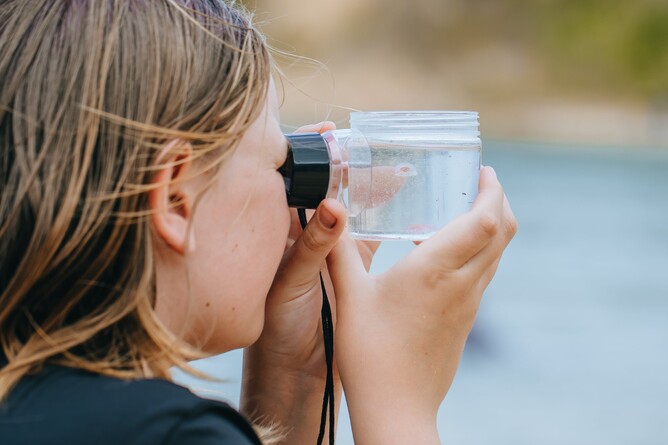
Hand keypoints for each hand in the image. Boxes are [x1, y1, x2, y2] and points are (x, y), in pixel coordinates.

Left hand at [240, 122, 378, 441]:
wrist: (295, 373)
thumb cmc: (278, 329)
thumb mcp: (291, 284)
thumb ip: (311, 247)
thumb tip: (333, 205)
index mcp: (282, 231)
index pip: (296, 180)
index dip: (312, 153)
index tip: (332, 131)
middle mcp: (306, 234)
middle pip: (332, 188)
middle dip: (352, 165)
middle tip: (379, 146)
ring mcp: (332, 249)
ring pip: (356, 208)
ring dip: (375, 189)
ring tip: (400, 168)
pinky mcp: (354, 268)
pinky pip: (373, 235)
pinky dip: (389, 219)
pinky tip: (407, 204)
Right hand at [328, 166, 516, 443]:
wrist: (397, 408)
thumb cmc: (370, 354)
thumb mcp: (349, 297)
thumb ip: (338, 251)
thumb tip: (327, 212)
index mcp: (435, 271)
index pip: (486, 221)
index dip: (492, 190)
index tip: (482, 170)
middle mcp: (461, 284)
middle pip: (503, 231)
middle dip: (498, 200)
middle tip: (477, 182)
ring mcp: (468, 304)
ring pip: (497, 253)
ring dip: (491, 224)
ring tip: (463, 208)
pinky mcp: (465, 319)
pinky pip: (484, 272)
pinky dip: (479, 249)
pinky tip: (446, 251)